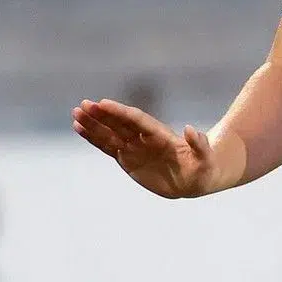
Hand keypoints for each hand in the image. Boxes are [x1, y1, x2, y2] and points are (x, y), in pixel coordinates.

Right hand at [71, 99, 219, 199]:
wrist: (196, 178)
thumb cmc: (204, 167)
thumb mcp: (206, 158)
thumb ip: (200, 145)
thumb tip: (190, 129)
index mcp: (161, 136)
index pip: (137, 121)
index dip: (120, 113)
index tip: (104, 104)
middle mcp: (145, 139)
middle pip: (120, 124)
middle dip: (102, 116)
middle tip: (83, 105)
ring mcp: (135, 148)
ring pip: (110, 134)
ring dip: (93, 125)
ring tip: (76, 114)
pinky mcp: (128, 159)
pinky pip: (108, 147)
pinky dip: (93, 138)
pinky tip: (79, 129)